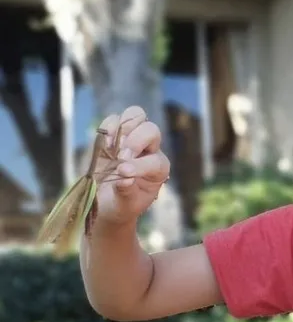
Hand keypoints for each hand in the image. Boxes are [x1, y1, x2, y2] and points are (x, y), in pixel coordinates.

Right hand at [94, 105, 170, 226]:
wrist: (108, 202)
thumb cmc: (122, 205)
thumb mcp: (126, 205)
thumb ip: (126, 192)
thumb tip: (124, 177)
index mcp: (159, 169)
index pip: (154, 161)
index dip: (139, 165)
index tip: (122, 172)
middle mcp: (149, 150)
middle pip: (151, 130)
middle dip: (136, 140)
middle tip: (121, 156)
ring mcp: (132, 139)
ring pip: (137, 115)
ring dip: (124, 126)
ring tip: (112, 143)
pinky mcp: (114, 135)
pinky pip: (115, 119)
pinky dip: (108, 125)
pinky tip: (104, 140)